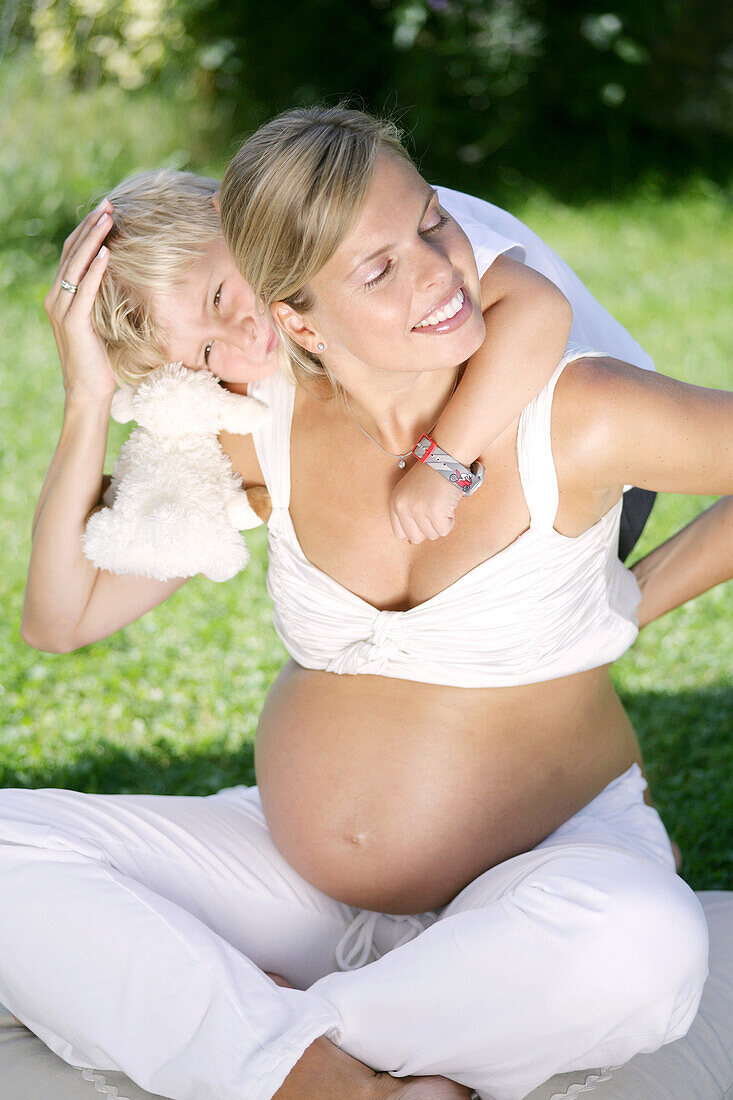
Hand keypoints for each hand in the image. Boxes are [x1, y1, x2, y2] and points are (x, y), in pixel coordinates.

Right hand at [44, 199, 116, 404]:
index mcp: (62, 297)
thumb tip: (122, 281)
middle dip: (91, 227)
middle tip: (108, 204)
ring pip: (76, 265)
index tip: (106, 211)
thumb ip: (102, 301)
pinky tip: (107, 252)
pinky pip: (84, 289)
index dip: (88, 231)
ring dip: (93, 240)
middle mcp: (56, 298)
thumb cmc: (99, 360)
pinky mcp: (72, 322)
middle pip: (73, 253)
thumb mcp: (100, 323)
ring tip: (108, 219)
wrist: (87, 390)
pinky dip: (95, 269)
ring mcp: (62, 309)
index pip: (74, 255)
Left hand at [389, 460, 462, 542]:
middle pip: (415, 537)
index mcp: (395, 502)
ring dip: (440, 523)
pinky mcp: (435, 511)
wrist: (445, 458)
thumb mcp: (410, 491)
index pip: (399, 533)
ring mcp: (418, 509)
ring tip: (442, 504)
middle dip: (428, 528)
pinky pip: (444, 530)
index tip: (423, 521)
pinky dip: (450, 521)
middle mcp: (403, 507)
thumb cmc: (431, 475)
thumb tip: (413, 537)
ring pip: (432, 535)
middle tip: (435, 513)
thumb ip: (408, 510)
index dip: (414, 529)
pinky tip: (448, 505)